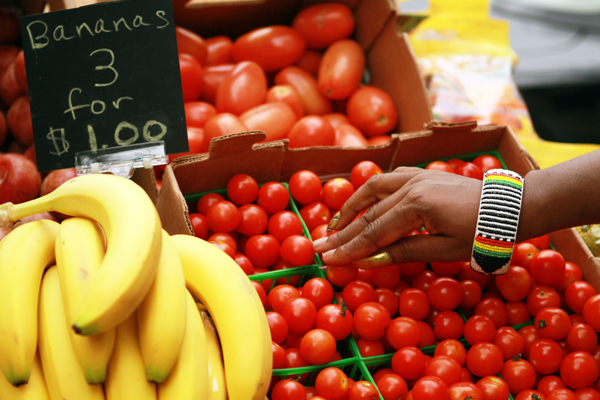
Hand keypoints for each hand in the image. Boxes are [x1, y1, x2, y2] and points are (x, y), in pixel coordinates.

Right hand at [312, 167, 482, 267]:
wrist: (509, 207)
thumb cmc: (482, 233)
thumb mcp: (444, 250)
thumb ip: (403, 252)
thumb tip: (367, 260)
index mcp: (417, 205)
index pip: (374, 232)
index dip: (350, 248)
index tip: (329, 259)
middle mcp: (411, 185)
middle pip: (368, 213)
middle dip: (342, 232)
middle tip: (319, 246)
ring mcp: (415, 176)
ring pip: (372, 190)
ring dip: (350, 208)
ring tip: (334, 226)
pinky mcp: (421, 173)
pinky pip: (386, 179)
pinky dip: (369, 192)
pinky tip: (362, 203)